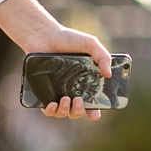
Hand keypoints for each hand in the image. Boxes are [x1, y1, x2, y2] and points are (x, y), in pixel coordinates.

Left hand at [0, 0, 109, 121]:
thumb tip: (109, 74)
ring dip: (65, 111)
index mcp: (85, 83)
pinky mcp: (42, 92)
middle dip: (79, 111)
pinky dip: (50, 111)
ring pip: (63, 112)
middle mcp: (71, 90)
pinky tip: (52, 104)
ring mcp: (56, 92)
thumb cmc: (67, 39)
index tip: (95, 114)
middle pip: (77, 111)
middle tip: (78, 100)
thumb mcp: (90, 44)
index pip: (92, 103)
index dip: (95, 112)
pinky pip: (46, 109)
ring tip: (65, 99)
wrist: (43, 35)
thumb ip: (103, 56)